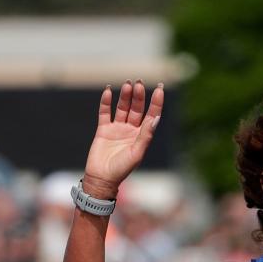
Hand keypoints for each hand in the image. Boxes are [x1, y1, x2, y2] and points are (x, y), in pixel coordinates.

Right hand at [82, 80, 164, 194]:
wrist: (102, 178)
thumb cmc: (121, 169)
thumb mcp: (137, 152)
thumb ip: (146, 135)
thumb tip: (155, 118)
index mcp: (141, 136)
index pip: (151, 116)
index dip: (156, 102)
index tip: (161, 88)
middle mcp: (130, 130)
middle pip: (137, 109)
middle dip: (139, 96)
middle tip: (140, 83)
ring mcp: (117, 129)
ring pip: (122, 108)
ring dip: (125, 96)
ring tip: (128, 84)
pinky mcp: (103, 129)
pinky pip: (105, 112)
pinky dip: (106, 101)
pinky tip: (109, 91)